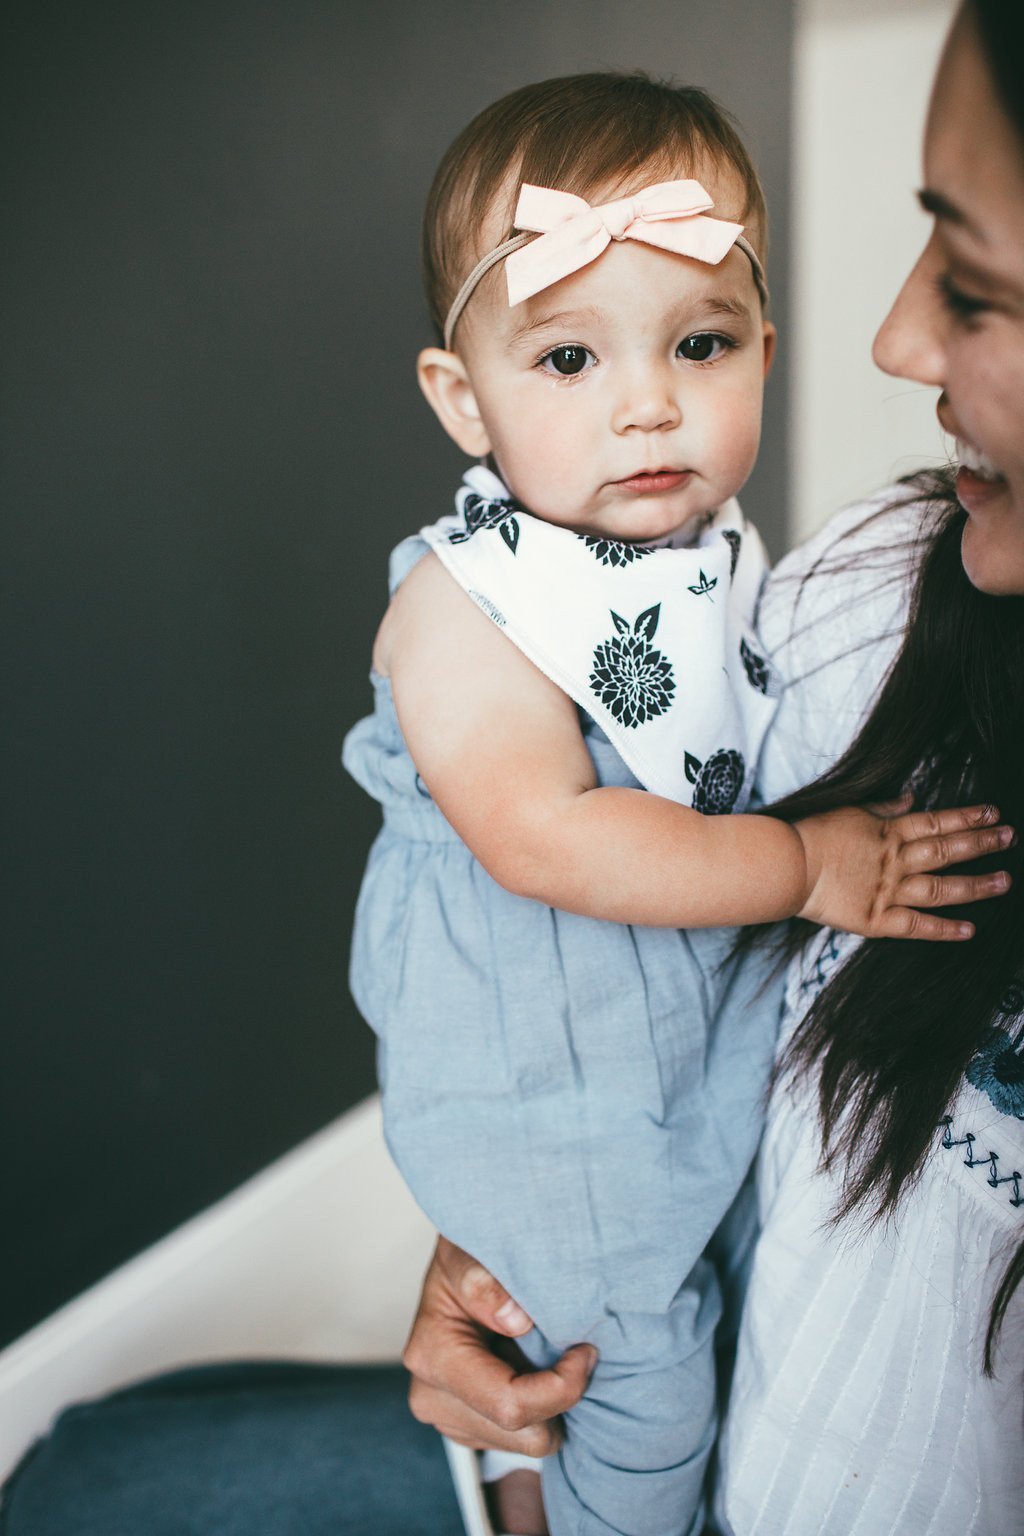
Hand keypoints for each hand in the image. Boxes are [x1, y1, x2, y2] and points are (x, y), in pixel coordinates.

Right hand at [403, 1237, 595, 1454]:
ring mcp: (448, 1418)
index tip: (585, 1351)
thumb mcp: (470, 1251)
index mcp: (432, 1357)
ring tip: (543, 1354)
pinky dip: (538, 1410)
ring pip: (527, 1443)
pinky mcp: (466, 1426)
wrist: (461, 1264)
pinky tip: (530, 1366)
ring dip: (549, 1405)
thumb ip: (486, 1282)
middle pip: (525, 1436)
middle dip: (558, 1399)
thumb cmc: (468, 1252)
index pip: (510, 1406)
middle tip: (568, 1349)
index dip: (561, 1387)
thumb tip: (515, 1319)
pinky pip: (521, 1439)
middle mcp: (432, 1398)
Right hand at [795, 800, 1013, 939]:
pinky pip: (916, 926)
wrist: (786, 865)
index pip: (936, 822)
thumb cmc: (812, 835)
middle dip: (981, 843)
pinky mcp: (876, 920)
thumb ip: (885, 808)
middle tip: (1009, 837)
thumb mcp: (851, 811)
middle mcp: (895, 860)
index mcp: (888, 832)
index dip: (967, 817)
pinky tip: (970, 930)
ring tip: (1005, 881)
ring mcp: (889, 891)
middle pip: (947, 850)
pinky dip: (943, 929)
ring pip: (941, 887)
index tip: (993, 812)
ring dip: (976, 885)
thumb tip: (913, 797)